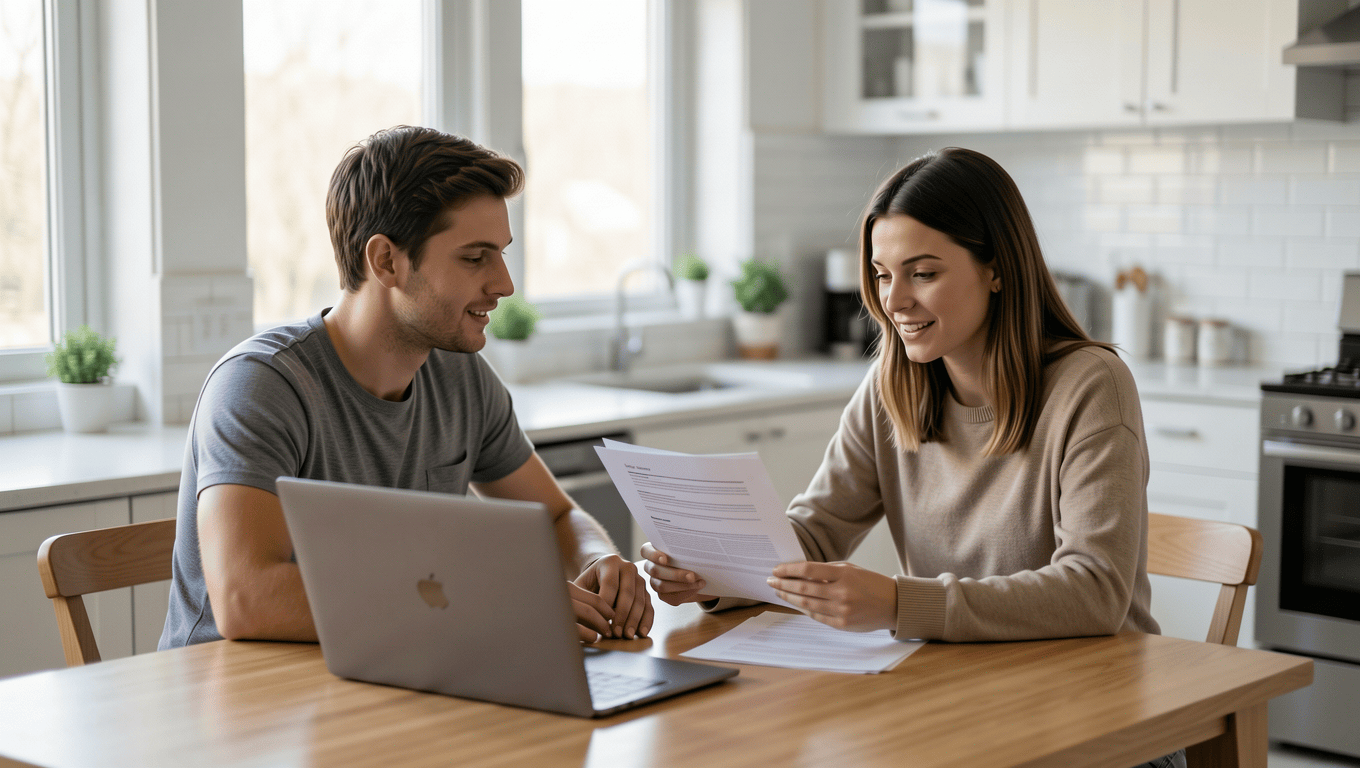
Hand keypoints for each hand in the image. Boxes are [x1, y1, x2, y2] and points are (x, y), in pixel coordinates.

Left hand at [574, 554, 652, 639]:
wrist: (601, 576)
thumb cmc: (589, 584)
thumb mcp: (581, 587)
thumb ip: (581, 598)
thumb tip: (585, 617)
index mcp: (610, 562)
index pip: (610, 584)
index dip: (606, 605)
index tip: (601, 622)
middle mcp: (628, 567)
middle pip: (628, 592)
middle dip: (622, 615)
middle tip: (616, 633)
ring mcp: (639, 578)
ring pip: (640, 600)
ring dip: (634, 620)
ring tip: (627, 635)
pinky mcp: (645, 591)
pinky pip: (649, 606)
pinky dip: (646, 621)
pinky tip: (641, 633)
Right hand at [641, 543, 715, 605]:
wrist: (703, 573)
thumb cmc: (694, 556)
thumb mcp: (693, 547)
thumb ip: (690, 544)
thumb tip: (701, 540)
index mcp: (654, 551)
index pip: (645, 551)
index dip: (653, 555)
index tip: (665, 558)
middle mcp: (651, 567)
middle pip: (654, 570)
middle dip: (675, 574)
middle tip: (692, 575)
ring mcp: (656, 582)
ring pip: (661, 586)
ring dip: (682, 585)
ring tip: (699, 582)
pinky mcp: (665, 596)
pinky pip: (672, 598)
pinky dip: (686, 593)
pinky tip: (698, 588)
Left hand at [767, 561, 897, 632]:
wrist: (893, 604)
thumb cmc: (870, 583)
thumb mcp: (851, 569)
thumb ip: (827, 571)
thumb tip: (799, 573)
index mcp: (844, 575)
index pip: (808, 570)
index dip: (789, 570)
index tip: (776, 570)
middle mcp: (842, 593)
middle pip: (803, 589)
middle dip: (783, 585)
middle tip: (771, 581)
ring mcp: (841, 611)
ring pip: (806, 604)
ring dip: (789, 598)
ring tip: (778, 592)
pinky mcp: (842, 624)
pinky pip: (816, 616)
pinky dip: (803, 609)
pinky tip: (794, 604)